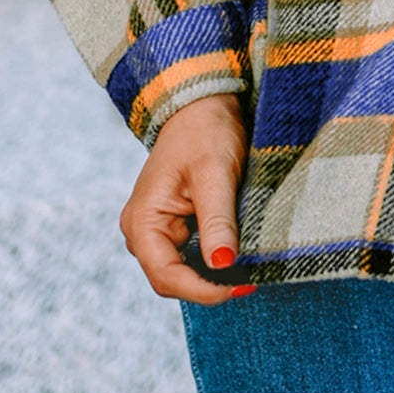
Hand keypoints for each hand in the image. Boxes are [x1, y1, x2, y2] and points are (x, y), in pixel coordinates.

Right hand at [119, 92, 251, 304]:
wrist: (203, 103)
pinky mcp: (175, 223)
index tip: (240, 286)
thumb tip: (223, 265)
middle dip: (209, 284)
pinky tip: (238, 254)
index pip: (167, 276)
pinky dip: (213, 258)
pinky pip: (191, 253)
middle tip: (251, 280)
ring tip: (249, 269)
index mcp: (142, 221)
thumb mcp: (214, 173)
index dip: (203, 290)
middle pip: (173, 279)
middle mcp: (143, 230)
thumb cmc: (204, 130)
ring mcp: (157, 228)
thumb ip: (217, 220)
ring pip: (184, 269)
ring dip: (213, 273)